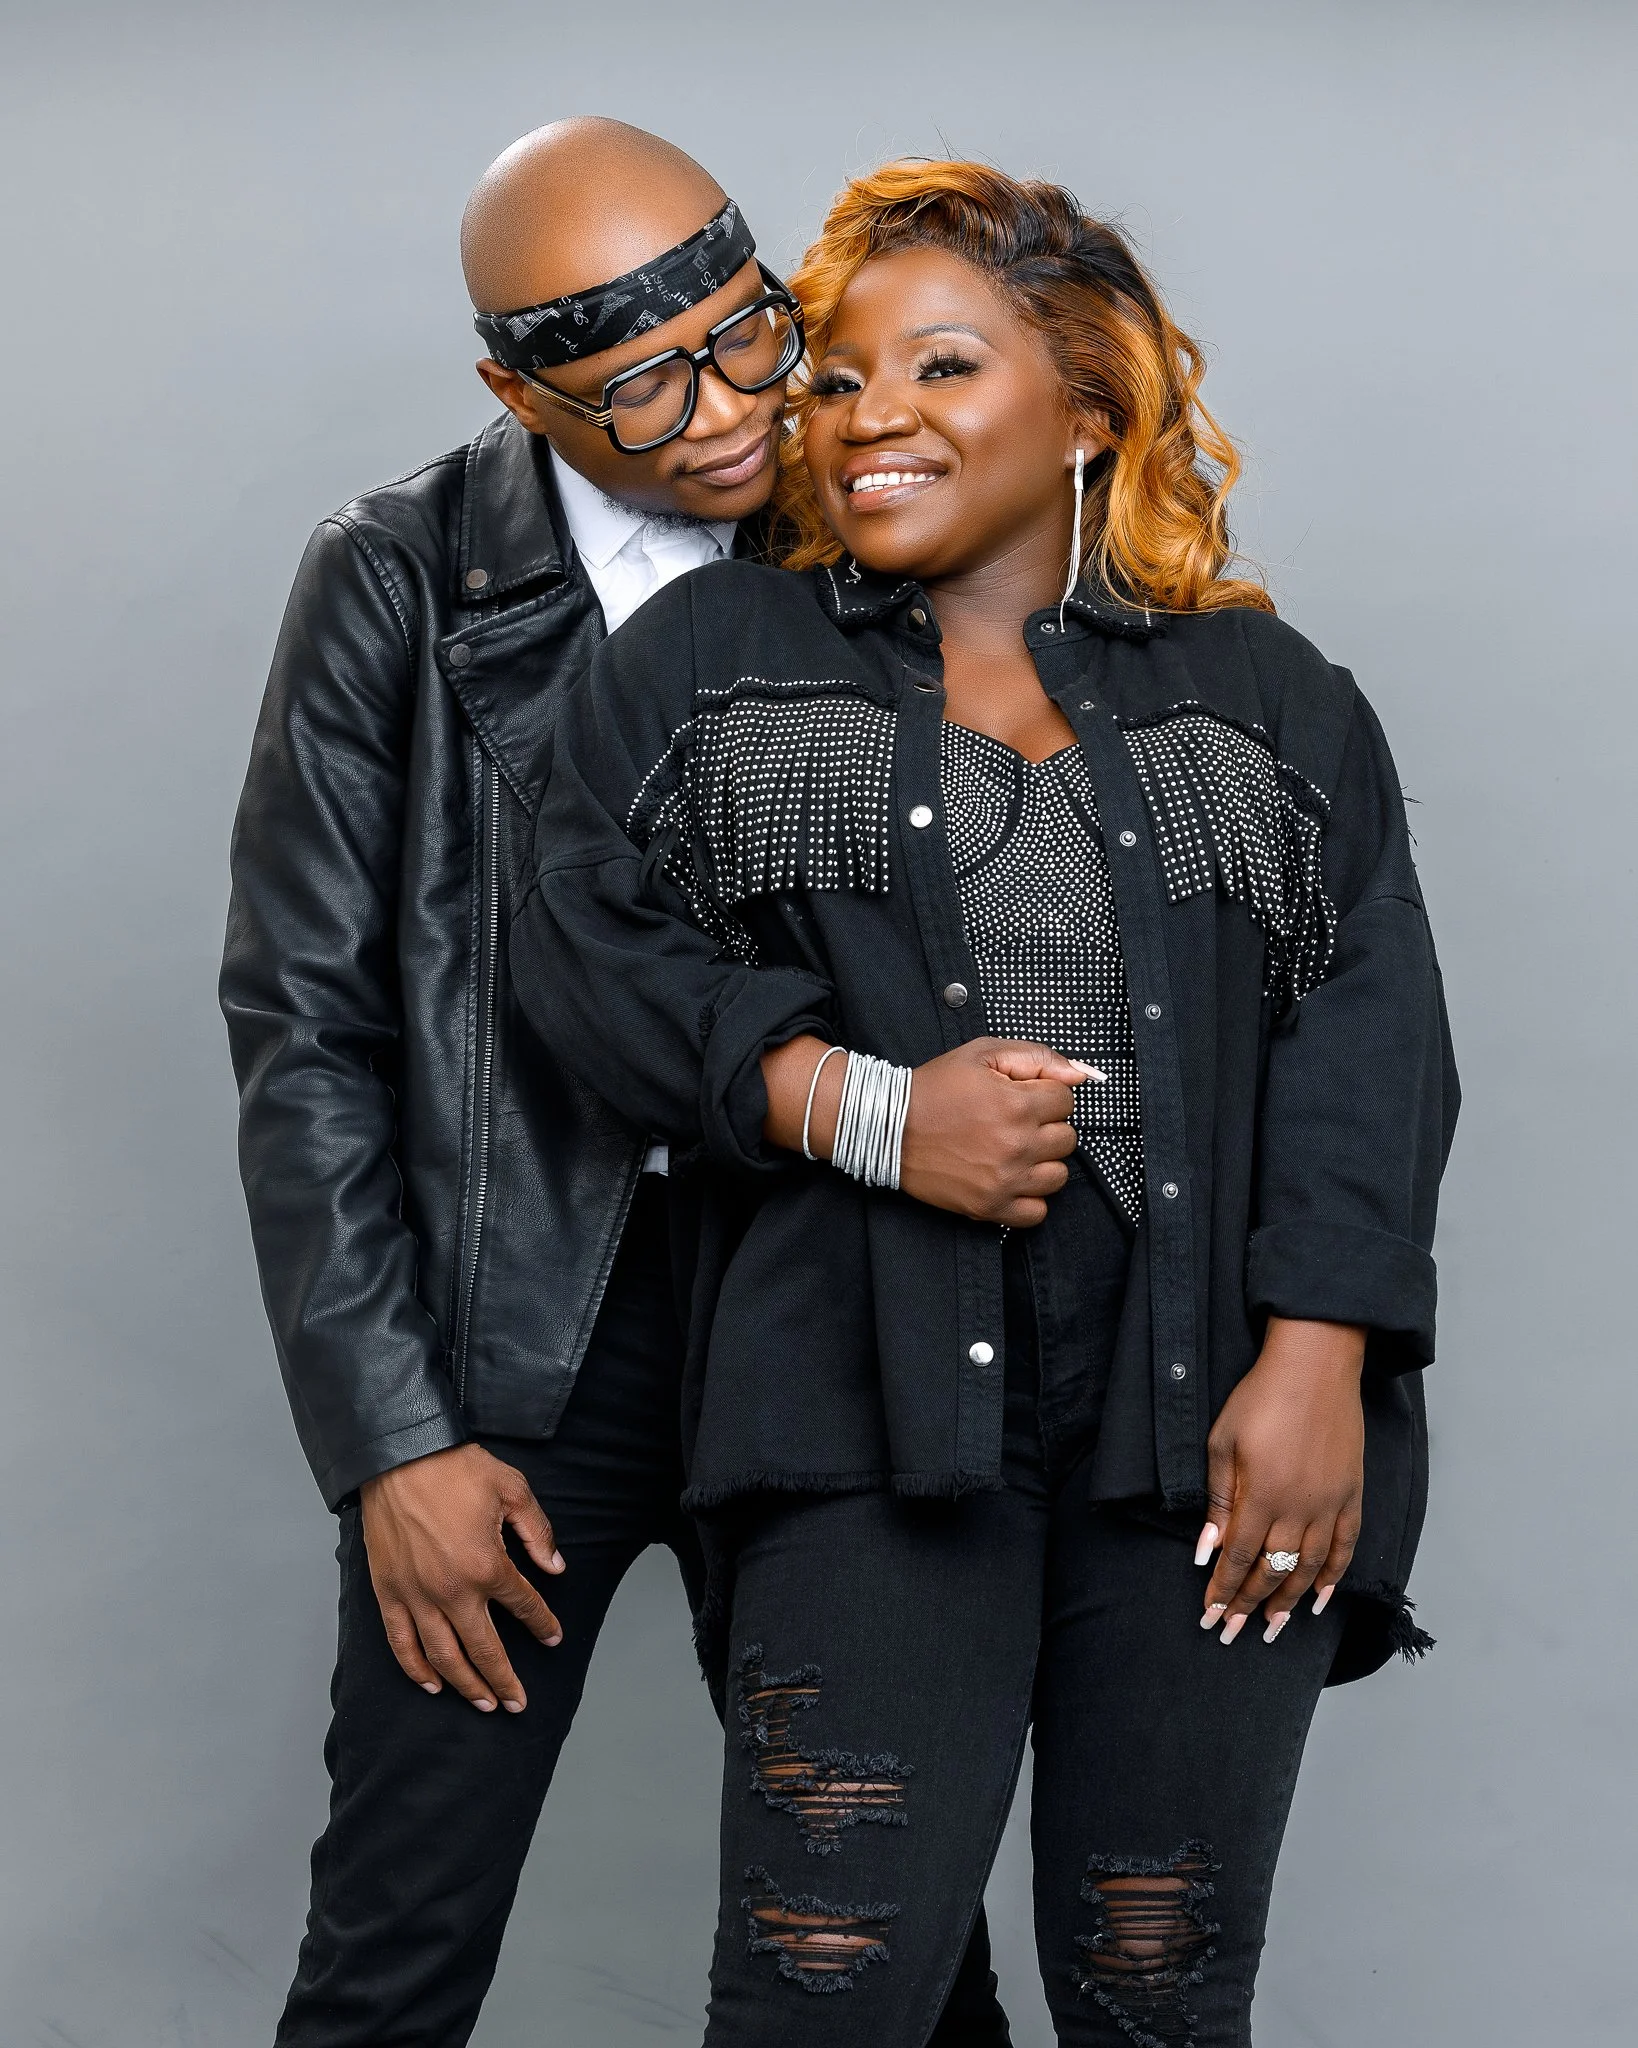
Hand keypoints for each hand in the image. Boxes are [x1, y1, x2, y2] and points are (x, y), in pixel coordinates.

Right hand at [359, 1443, 564, 1711]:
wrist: (399, 1457)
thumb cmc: (456, 1469)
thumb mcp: (513, 1490)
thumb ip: (538, 1533)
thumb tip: (555, 1568)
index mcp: (487, 1565)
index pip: (523, 1606)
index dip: (542, 1625)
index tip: (553, 1638)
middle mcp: (452, 1591)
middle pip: (484, 1649)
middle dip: (504, 1681)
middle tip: (517, 1704)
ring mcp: (417, 1596)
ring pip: (444, 1657)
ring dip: (466, 1686)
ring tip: (483, 1705)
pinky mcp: (388, 1593)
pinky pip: (402, 1643)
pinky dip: (417, 1669)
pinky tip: (432, 1683)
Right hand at [760, 1033, 1088, 1227]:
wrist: (889, 1126)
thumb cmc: (935, 1087)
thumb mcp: (982, 1054)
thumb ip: (1036, 1057)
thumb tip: (1080, 1074)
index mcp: (1017, 1104)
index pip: (1066, 1101)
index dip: (1044, 1094)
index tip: (1021, 1096)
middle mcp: (1016, 1145)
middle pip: (1066, 1139)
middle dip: (1045, 1126)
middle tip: (1015, 1122)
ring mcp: (1004, 1180)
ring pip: (1058, 1176)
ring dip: (1042, 1162)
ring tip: (1014, 1151)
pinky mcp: (989, 1207)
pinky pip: (1037, 1213)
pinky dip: (1030, 1198)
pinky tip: (1012, 1180)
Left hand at [1195, 1318, 1364, 1644]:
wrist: (1315, 1366)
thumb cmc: (1260, 1397)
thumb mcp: (1222, 1442)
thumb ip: (1217, 1500)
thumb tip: (1207, 1550)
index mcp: (1262, 1495)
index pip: (1239, 1558)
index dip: (1224, 1591)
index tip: (1211, 1616)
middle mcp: (1299, 1508)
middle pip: (1272, 1571)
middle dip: (1249, 1606)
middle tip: (1232, 1633)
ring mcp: (1329, 1504)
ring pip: (1309, 1569)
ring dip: (1288, 1602)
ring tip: (1273, 1629)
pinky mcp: (1352, 1494)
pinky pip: (1344, 1547)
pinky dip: (1332, 1577)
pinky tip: (1319, 1600)